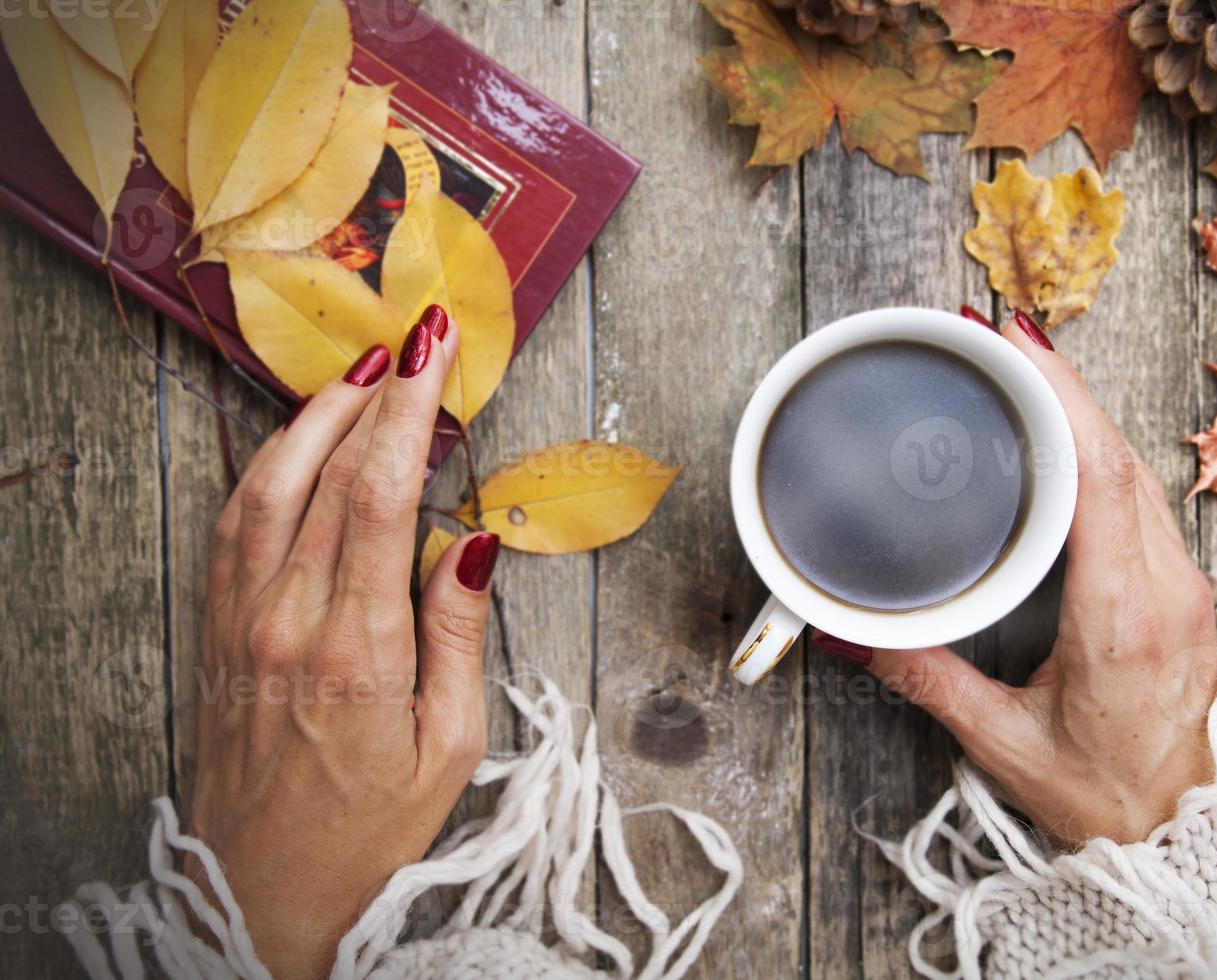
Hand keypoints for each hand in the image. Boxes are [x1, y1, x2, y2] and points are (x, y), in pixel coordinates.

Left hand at [186, 308, 497, 978]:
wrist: (263, 889)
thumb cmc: (368, 829)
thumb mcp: (448, 745)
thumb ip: (458, 635)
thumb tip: (475, 543)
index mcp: (357, 649)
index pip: (382, 495)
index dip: (409, 413)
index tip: (434, 355)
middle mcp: (289, 620)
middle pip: (329, 474)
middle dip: (377, 395)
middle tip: (414, 338)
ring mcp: (244, 620)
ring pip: (269, 486)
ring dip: (314, 418)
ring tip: (360, 373)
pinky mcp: (221, 629)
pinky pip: (235, 524)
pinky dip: (267, 466)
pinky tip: (297, 442)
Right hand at [817, 316, 1216, 846]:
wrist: (1185, 832)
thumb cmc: (1107, 797)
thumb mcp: (1004, 742)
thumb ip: (926, 679)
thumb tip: (851, 633)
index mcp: (1121, 619)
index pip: (1098, 481)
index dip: (1061, 401)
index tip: (1018, 347)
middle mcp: (1165, 589)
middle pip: (1118, 456)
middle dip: (1061, 384)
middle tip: (999, 334)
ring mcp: (1183, 585)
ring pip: (1136, 470)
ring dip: (1083, 411)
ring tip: (1024, 365)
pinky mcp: (1180, 588)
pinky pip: (1142, 497)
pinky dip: (1101, 450)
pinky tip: (1066, 432)